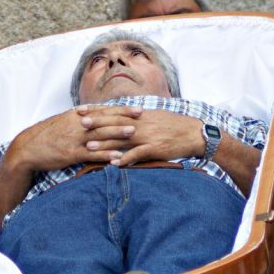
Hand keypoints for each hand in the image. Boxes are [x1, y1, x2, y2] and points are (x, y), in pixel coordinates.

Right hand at [8, 105, 140, 172]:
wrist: (28, 148)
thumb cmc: (47, 135)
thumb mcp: (62, 121)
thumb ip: (78, 116)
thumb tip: (91, 110)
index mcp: (76, 115)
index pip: (104, 110)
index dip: (121, 109)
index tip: (137, 108)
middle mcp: (77, 125)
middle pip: (105, 119)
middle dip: (124, 117)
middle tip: (142, 116)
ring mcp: (74, 139)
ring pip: (100, 135)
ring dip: (117, 133)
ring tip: (133, 132)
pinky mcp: (71, 154)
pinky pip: (92, 154)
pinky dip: (105, 155)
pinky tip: (117, 157)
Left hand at [79, 107, 204, 166]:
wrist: (195, 134)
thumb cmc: (174, 126)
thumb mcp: (155, 117)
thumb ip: (137, 118)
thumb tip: (122, 117)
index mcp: (140, 115)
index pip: (114, 111)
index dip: (97, 110)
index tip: (80, 109)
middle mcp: (141, 123)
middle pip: (115, 122)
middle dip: (96, 123)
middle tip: (79, 123)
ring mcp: (148, 136)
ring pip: (122, 138)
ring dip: (105, 143)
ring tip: (89, 146)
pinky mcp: (155, 148)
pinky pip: (138, 154)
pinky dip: (126, 158)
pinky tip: (114, 164)